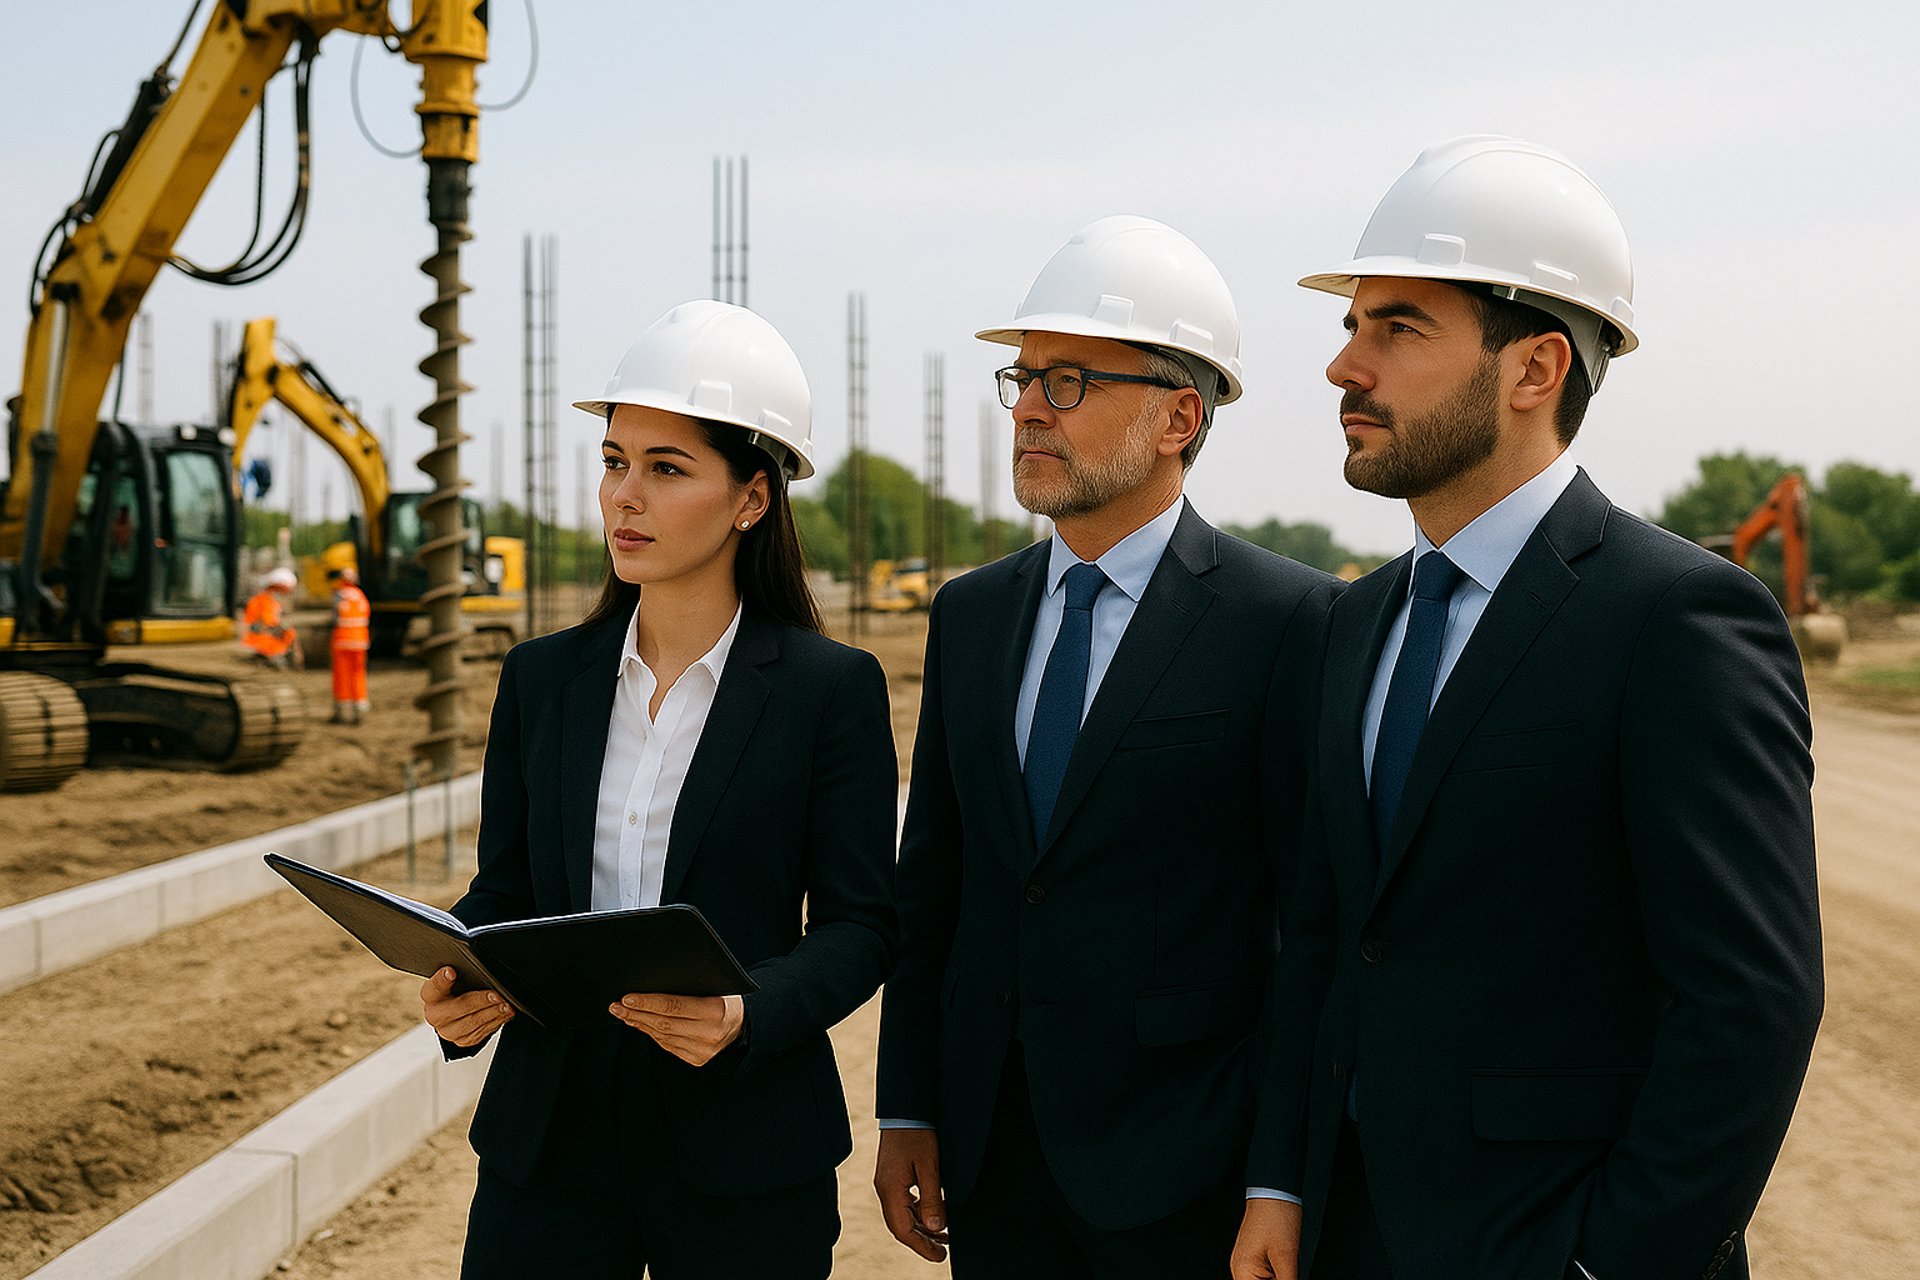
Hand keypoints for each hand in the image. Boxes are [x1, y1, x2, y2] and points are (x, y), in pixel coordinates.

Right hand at [420, 966, 511, 1046]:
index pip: (435, 986)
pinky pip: (479, 1034)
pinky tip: (504, 1015)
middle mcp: (435, 1015)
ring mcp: (447, 1031)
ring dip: (492, 1014)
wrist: (458, 1009)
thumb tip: (481, 971)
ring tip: (506, 1006)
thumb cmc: (459, 989)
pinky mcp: (461, 1041)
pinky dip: (495, 1023)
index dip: (442, 979)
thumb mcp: (459, 978)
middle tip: (497, 995)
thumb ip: (464, 973)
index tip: (451, 972)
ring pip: (471, 1024)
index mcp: (431, 994)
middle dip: (480, 1001)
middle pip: (458, 1008)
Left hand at [610, 992, 743, 1065]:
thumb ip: (690, 985)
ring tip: (623, 1013)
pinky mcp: (697, 1060)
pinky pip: (667, 1045)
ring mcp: (703, 1051)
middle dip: (636, 1013)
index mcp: (717, 1011)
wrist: (744, 1026)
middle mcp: (710, 1034)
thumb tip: (653, 981)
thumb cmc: (727, 999)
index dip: (648, 1002)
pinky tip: (640, 1024)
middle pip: (663, 1023)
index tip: (627, 997)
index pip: (674, 1006)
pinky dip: (651, 1033)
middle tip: (616, 1005)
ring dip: (640, 1023)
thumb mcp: (716, 986)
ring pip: (662, 1036)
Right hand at [874, 1127, 948, 1261]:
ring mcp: (887, 1184)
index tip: (940, 1257)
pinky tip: (934, 1214)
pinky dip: (919, 1214)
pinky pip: (904, 1204)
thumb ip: (933, 1199)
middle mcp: (885, 1190)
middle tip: (943, 1252)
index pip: (903, 1230)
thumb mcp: (930, 1166)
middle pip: (901, 1226)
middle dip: (922, 1241)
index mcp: (891, 1190)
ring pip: (903, 1216)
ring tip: (944, 1236)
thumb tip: (936, 1228)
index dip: (922, 1246)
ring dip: (922, 1228)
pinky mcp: (892, 1177)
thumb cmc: (918, 1134)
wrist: (906, 1108)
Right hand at [1230, 1197, 1301, 1279]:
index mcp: (1242, 1270)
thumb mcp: (1287, 1257)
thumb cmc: (1277, 1216)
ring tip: (1287, 1268)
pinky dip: (1275, 1277)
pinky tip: (1285, 1270)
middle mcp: (1239, 1268)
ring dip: (1276, 1279)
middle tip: (1289, 1273)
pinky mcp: (1253, 1257)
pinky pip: (1263, 1276)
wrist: (1275, 1191)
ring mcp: (1245, 1262)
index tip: (1288, 1278)